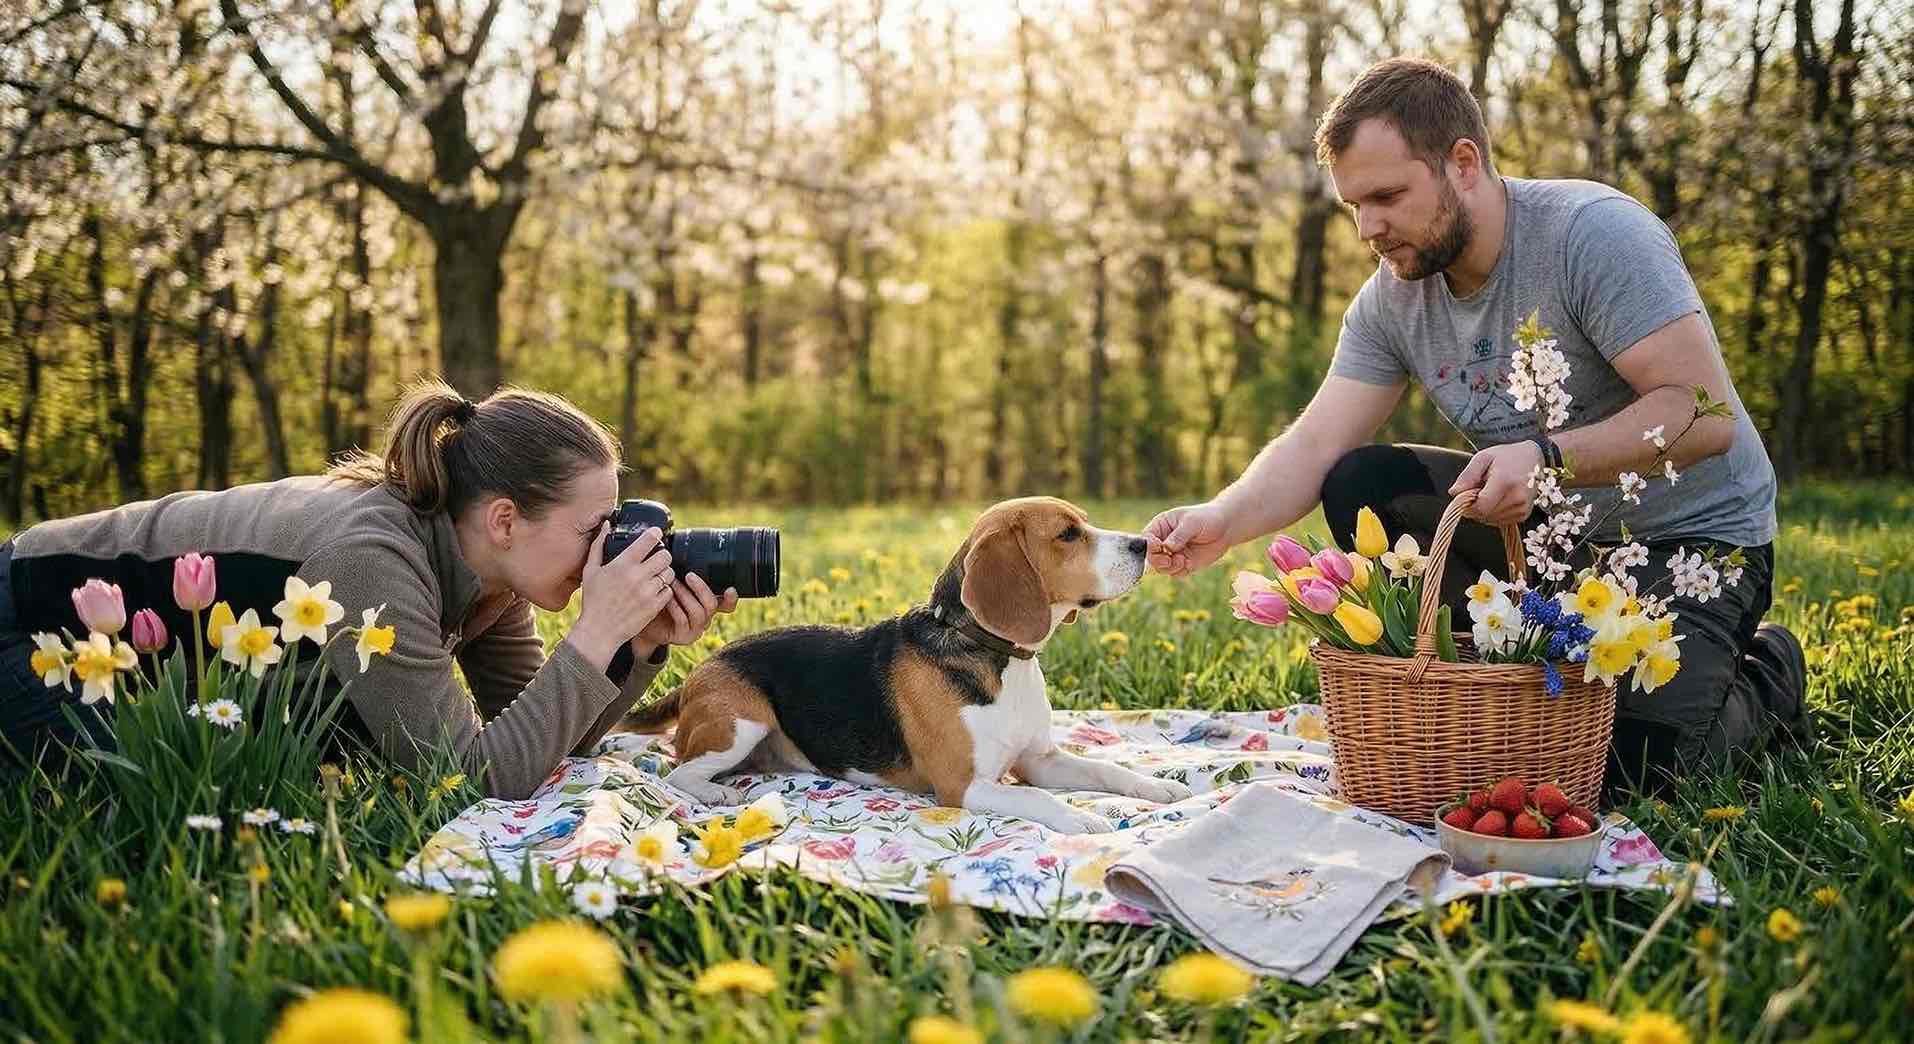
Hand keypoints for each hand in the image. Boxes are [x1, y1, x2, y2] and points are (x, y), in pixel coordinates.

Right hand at [568, 523, 676, 669]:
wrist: (599, 631)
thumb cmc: (593, 600)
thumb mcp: (590, 571)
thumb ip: (598, 545)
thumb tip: (606, 524)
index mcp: (622, 564)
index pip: (649, 540)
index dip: (656, 533)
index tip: (656, 533)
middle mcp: (637, 576)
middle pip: (666, 555)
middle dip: (663, 554)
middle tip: (657, 558)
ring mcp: (647, 592)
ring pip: (669, 573)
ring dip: (664, 572)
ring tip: (655, 576)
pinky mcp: (654, 606)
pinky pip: (669, 591)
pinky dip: (664, 590)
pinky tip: (654, 591)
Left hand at [633, 572, 738, 658]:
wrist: (644, 622)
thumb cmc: (661, 599)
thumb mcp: (675, 585)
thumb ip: (686, 576)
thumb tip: (689, 554)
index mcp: (707, 605)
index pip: (727, 604)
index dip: (731, 598)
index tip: (730, 588)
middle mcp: (705, 618)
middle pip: (712, 605)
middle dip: (701, 589)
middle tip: (689, 575)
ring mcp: (695, 629)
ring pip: (698, 612)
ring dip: (685, 595)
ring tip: (673, 583)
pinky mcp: (683, 637)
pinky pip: (682, 620)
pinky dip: (675, 606)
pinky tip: (667, 598)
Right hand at [1144, 502, 1233, 577]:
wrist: (1226, 528)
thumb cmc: (1207, 518)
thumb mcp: (1192, 522)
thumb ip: (1179, 535)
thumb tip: (1166, 547)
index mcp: (1160, 526)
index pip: (1146, 539)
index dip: (1149, 546)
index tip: (1159, 547)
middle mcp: (1163, 541)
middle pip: (1151, 556)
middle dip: (1158, 560)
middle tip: (1169, 559)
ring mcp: (1173, 554)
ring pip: (1161, 567)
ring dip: (1169, 567)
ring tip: (1183, 560)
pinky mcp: (1183, 564)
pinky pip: (1174, 573)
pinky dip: (1179, 571)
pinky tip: (1189, 563)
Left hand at [1449, 441, 1542, 526]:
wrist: (1532, 458)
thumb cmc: (1505, 456)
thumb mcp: (1483, 458)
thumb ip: (1467, 476)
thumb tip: (1453, 493)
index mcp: (1505, 482)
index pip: (1479, 508)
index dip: (1467, 505)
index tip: (1467, 494)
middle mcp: (1517, 498)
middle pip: (1483, 516)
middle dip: (1475, 506)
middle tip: (1480, 489)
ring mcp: (1522, 508)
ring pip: (1490, 520)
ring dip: (1484, 510)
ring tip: (1491, 491)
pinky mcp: (1524, 514)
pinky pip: (1499, 521)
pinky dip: (1493, 513)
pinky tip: (1498, 498)